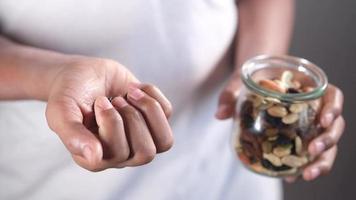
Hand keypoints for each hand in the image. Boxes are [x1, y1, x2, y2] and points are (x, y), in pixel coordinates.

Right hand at [45, 57, 172, 170]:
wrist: (81, 73)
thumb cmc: (69, 94)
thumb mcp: (61, 111)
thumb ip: (72, 135)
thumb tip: (95, 157)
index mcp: (95, 158)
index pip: (119, 155)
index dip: (113, 124)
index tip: (100, 102)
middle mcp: (119, 155)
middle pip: (146, 153)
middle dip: (132, 118)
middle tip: (116, 100)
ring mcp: (138, 139)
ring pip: (164, 141)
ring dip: (148, 110)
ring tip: (130, 95)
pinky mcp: (152, 120)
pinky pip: (167, 113)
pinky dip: (152, 94)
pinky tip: (134, 88)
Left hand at [215, 70, 344, 181]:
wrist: (252, 83)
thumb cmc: (252, 79)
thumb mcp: (241, 81)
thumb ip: (231, 94)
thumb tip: (219, 115)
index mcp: (307, 88)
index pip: (332, 95)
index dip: (333, 108)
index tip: (324, 120)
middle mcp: (314, 107)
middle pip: (334, 124)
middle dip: (328, 140)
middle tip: (313, 151)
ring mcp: (309, 125)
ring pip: (327, 143)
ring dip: (321, 160)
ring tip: (306, 174)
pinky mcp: (300, 139)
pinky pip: (309, 154)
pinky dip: (304, 166)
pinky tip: (291, 176)